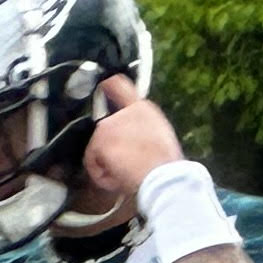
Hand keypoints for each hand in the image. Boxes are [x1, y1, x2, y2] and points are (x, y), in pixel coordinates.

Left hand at [75, 74, 184, 213]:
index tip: (103, 83)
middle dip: (113, 147)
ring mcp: (109, 126)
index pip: (119, 86)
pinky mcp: (99, 143)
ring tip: (127, 173)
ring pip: (99, 149)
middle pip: (106, 129)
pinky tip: (118, 178)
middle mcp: (123, 113)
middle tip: (130, 162)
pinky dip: (103, 175)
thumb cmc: (168, 164)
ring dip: (109, 163)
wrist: (164, 176)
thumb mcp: (162, 140)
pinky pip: (93, 164)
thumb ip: (144, 130)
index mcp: (143, 109)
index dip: (108, 85)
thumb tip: (135, 131)